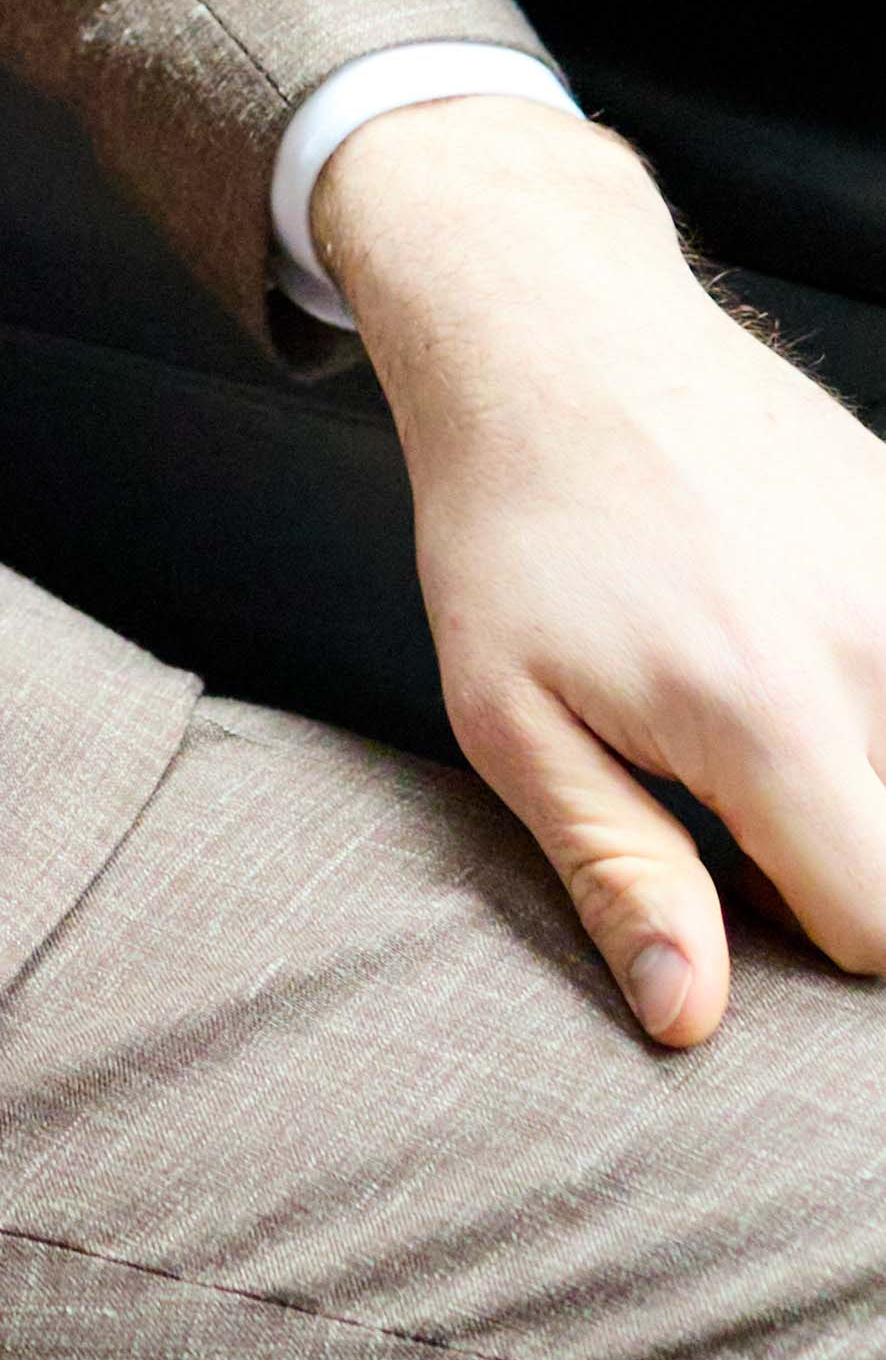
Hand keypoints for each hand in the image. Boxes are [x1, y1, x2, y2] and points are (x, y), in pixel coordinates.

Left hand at [318, 95, 885, 1045]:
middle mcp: (879, 646)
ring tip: (778, 734)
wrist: (562, 338)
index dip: (824, 949)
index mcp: (762, 712)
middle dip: (860, 870)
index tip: (750, 900)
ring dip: (878, 782)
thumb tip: (692, 1021)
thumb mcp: (512, 718)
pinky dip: (883, 703)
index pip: (884, 925)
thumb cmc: (515, 531)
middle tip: (755, 818)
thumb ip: (618, 874)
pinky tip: (810, 668)